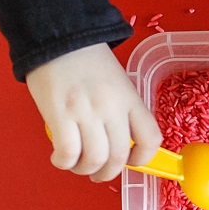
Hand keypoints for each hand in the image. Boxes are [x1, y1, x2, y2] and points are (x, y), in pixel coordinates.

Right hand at [26, 43, 163, 181]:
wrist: (57, 36)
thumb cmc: (85, 58)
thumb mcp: (115, 81)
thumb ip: (120, 109)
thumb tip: (117, 143)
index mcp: (129, 97)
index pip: (151, 137)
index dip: (144, 159)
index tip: (132, 163)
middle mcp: (111, 107)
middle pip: (119, 156)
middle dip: (108, 173)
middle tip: (98, 173)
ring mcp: (85, 112)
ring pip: (94, 159)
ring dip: (84, 170)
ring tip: (77, 165)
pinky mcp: (59, 115)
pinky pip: (67, 153)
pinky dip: (64, 162)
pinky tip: (60, 158)